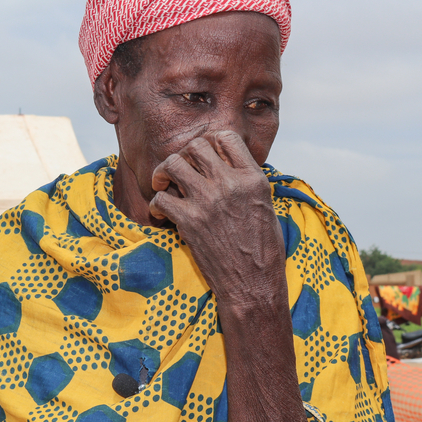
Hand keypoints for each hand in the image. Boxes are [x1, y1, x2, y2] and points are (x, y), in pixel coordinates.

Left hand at [148, 130, 284, 305]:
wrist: (252, 284)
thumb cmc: (262, 249)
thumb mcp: (265, 205)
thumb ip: (246, 181)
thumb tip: (225, 163)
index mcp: (252, 178)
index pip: (225, 138)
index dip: (209, 143)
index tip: (202, 157)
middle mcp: (230, 184)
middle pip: (195, 146)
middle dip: (183, 155)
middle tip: (178, 171)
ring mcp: (207, 201)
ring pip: (172, 164)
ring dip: (162, 173)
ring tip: (162, 184)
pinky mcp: (189, 221)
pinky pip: (160, 198)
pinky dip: (156, 205)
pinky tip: (162, 214)